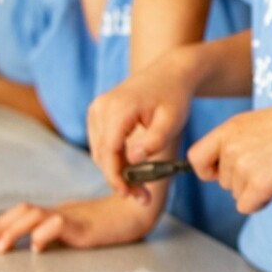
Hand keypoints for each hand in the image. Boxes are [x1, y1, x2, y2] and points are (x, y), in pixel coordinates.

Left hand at [0, 192, 158, 253]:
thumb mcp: (78, 227)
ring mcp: (75, 217)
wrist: (141, 212)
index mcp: (59, 211)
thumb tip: (35, 243)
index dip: (2, 221)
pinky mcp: (86, 227)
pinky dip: (44, 235)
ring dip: (14, 231)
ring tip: (0, 247)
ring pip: (36, 216)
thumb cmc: (113, 223)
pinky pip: (60, 225)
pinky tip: (36, 247)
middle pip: (25, 211)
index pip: (24, 210)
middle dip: (1, 227)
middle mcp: (63, 211)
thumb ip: (59, 231)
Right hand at [86, 54, 194, 198]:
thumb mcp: (172, 121)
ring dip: (116, 172)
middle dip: (119, 179)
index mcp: (117, 109)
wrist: (170, 73)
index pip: (109, 151)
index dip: (117, 177)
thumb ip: (154, 140)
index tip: (131, 195)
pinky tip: (132, 171)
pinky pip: (102, 143)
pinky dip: (114, 159)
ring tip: (140, 189)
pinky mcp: (99, 113)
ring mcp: (97, 109)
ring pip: (100, 151)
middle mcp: (101, 107)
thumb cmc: (174, 97)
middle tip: (142, 197)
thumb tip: (132, 159)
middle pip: (102, 154)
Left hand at [188, 92, 271, 215]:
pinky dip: (262, 202)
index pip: (195, 158)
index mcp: (229, 128)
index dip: (208, 170)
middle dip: (242, 181)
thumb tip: (227, 171)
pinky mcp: (258, 184)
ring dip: (256, 189)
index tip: (221, 172)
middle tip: (270, 165)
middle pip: (222, 182)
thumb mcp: (259, 124)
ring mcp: (243, 165)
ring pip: (237, 194)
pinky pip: (247, 206)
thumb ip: (238, 143)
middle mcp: (230, 146)